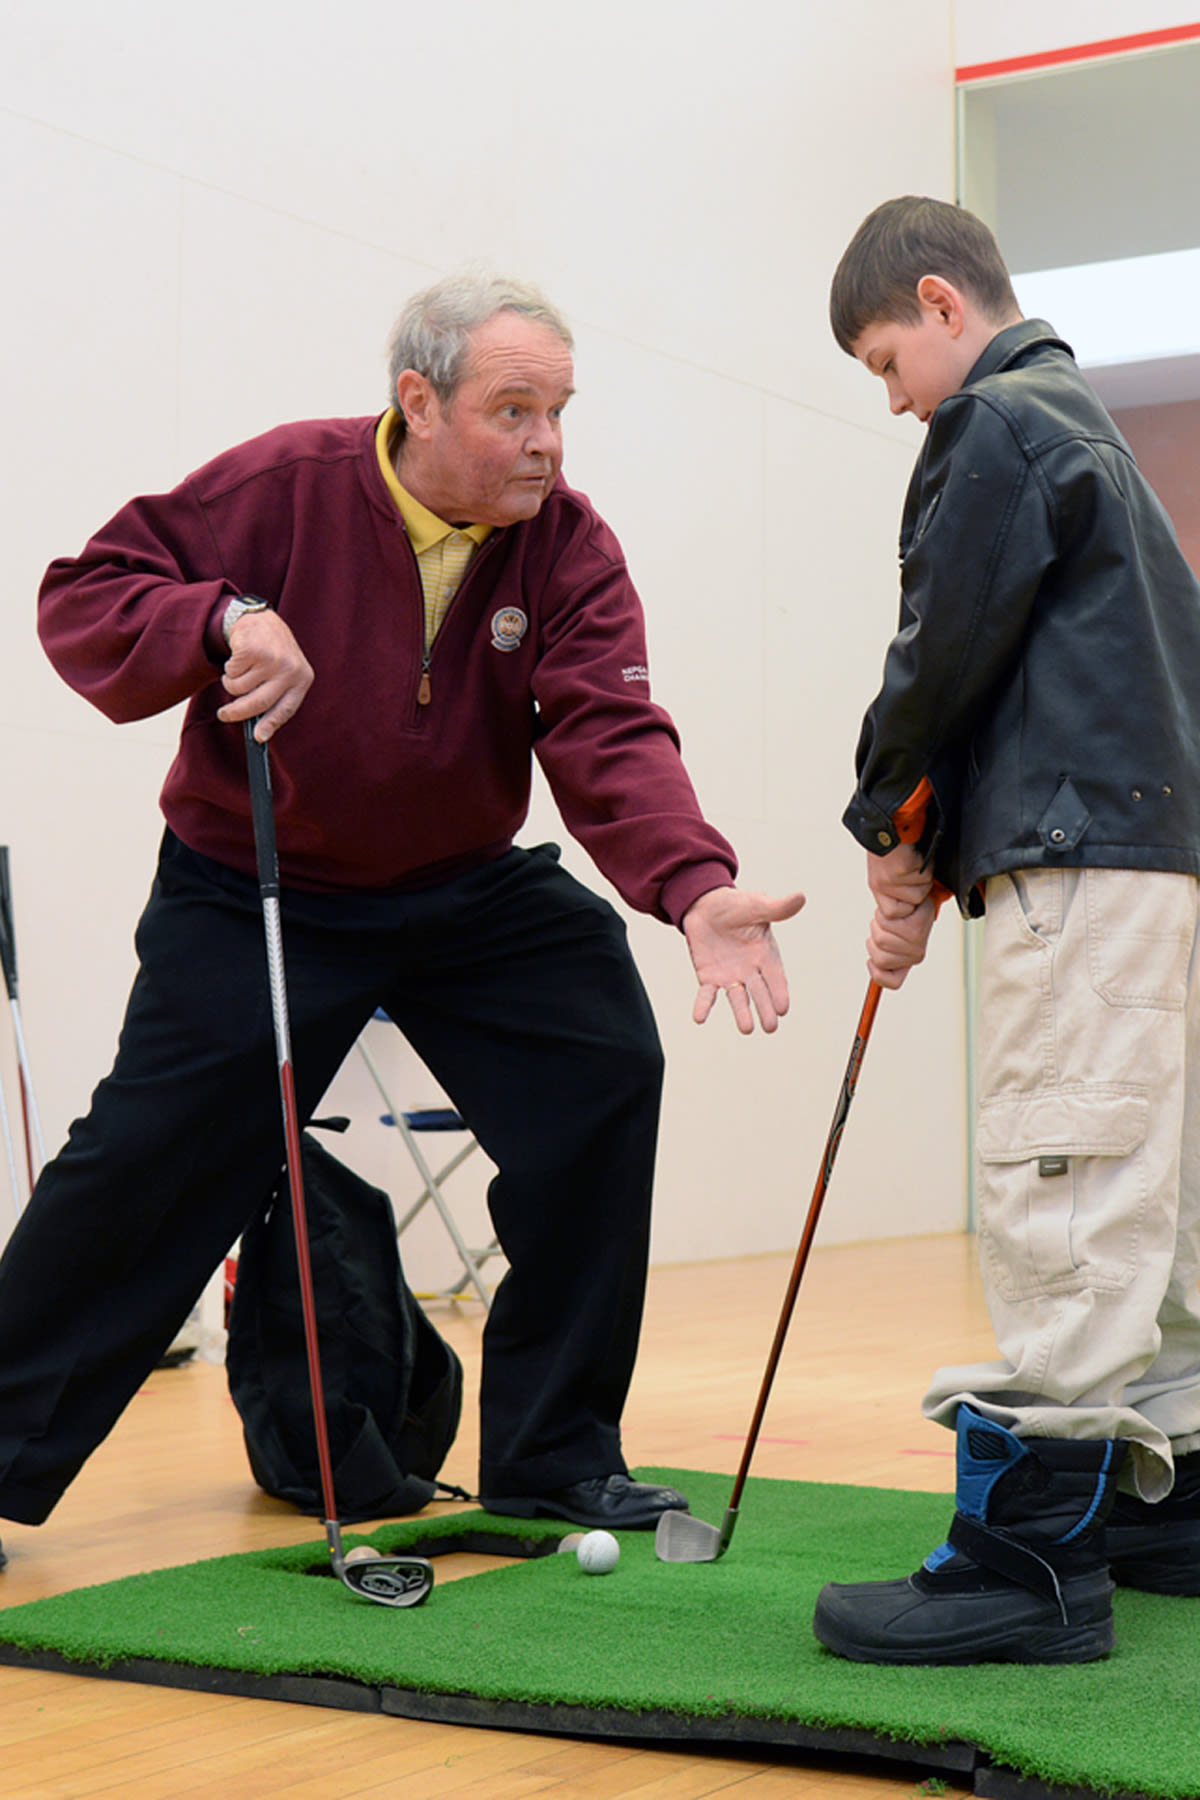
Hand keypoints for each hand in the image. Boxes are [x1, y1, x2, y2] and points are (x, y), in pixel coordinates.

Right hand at [217, 610, 313, 740]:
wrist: (259, 618)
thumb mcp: (283, 673)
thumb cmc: (271, 652)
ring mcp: (271, 659)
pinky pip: (231, 673)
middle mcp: (289, 669)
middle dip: (236, 712)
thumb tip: (259, 733)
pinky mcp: (252, 650)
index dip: (270, 725)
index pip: (286, 708)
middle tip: (224, 714)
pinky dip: (229, 669)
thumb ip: (274, 697)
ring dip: (232, 683)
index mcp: (302, 678)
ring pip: (239, 688)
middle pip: (258, 703)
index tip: (258, 738)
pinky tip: (238, 657)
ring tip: (239, 671)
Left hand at [683, 885, 805, 1034]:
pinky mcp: (709, 977)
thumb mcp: (757, 905)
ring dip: (741, 1013)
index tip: (783, 1009)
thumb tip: (801, 897)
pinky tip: (699, 1018)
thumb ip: (777, 907)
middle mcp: (750, 970)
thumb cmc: (736, 906)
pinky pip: (707, 994)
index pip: (775, 977)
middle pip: (760, 992)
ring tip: (747, 1029)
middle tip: (770, 1027)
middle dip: (765, 1009)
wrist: (706, 906)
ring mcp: (729, 975)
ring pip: (737, 998)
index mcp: (766, 954)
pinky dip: (703, 1006)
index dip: (779, 992)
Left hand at [866, 841, 932, 917]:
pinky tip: (916, 855)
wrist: (895, 819)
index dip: (909, 908)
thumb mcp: (902, 873)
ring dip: (923, 877)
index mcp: (879, 888)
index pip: (892, 915)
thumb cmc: (901, 844)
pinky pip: (923, 878)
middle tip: (914, 872)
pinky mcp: (899, 869)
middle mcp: (879, 886)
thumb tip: (931, 912)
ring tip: (915, 861)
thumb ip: (914, 893)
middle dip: (919, 891)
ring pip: (920, 893)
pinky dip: (926, 866)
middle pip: (908, 909)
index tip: (914, 892)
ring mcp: (887, 879)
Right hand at [866, 894, 936, 988]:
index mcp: (909, 961)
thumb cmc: (903, 917)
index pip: (892, 982)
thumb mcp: (891, 938)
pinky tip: (896, 911)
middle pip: (878, 958)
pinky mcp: (915, 927)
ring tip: (891, 918)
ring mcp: (917, 943)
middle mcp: (916, 955)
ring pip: (880, 939)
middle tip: (886, 928)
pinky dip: (882, 914)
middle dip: (874, 940)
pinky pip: (885, 926)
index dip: (877, 972)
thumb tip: (868, 965)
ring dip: (879, 924)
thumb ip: (883, 955)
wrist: (919, 899)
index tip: (873, 960)